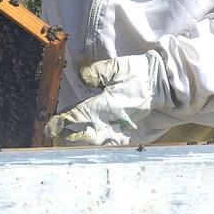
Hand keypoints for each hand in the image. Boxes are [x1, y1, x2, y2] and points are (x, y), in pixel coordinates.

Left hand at [48, 51, 168, 145]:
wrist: (164, 83)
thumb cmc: (140, 73)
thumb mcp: (117, 67)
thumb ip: (96, 72)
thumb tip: (81, 75)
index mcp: (107, 105)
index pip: (78, 116)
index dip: (62, 122)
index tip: (49, 127)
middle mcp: (113, 121)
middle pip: (86, 138)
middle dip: (69, 138)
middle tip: (57, 135)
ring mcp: (123, 128)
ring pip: (99, 144)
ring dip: (83, 144)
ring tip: (71, 139)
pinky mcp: (130, 131)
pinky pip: (113, 145)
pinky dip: (101, 146)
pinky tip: (94, 143)